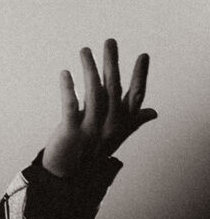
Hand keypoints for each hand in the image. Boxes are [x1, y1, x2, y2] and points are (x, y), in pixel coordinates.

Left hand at [41, 38, 155, 177]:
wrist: (69, 177)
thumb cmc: (93, 153)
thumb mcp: (115, 135)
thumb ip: (132, 120)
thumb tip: (153, 112)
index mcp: (121, 123)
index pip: (135, 96)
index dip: (139, 76)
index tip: (143, 55)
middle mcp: (110, 125)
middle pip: (114, 89)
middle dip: (112, 64)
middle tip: (110, 41)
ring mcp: (92, 129)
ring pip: (94, 94)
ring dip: (90, 70)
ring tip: (85, 50)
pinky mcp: (72, 133)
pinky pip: (70, 107)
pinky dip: (68, 89)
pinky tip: (65, 72)